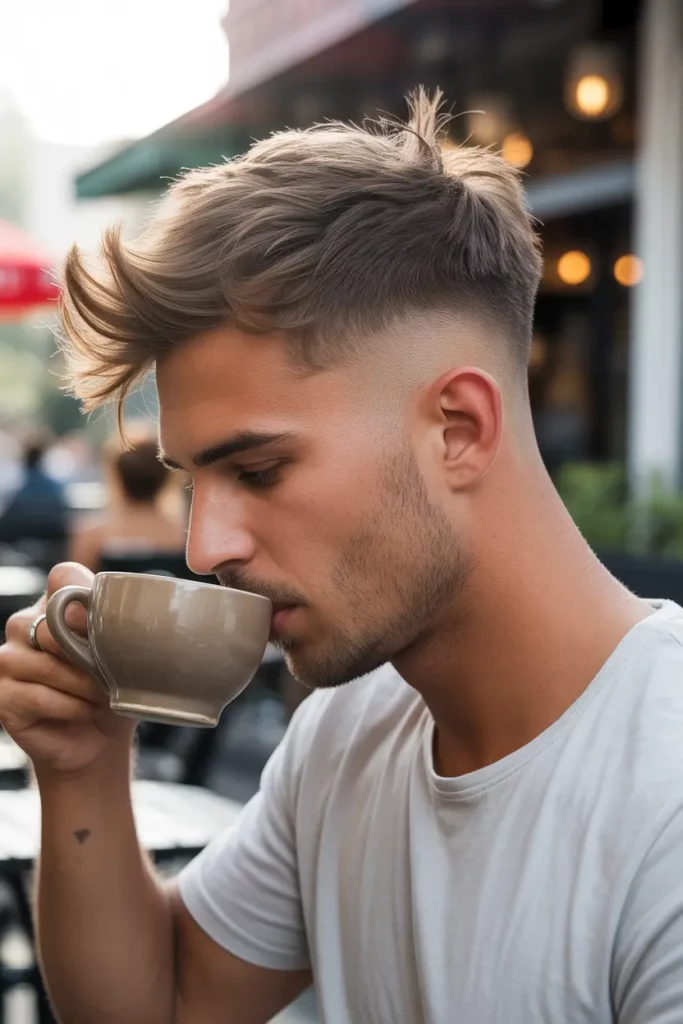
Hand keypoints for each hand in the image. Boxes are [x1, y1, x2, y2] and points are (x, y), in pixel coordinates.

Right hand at [0, 562, 135, 777]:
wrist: (99, 741)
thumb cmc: (114, 690)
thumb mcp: (125, 655)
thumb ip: (118, 627)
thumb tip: (121, 618)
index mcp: (57, 605)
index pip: (63, 577)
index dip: (85, 599)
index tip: (108, 625)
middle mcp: (26, 625)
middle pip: (52, 626)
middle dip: (88, 655)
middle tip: (110, 675)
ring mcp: (9, 659)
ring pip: (45, 664)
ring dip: (83, 685)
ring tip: (101, 697)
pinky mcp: (1, 695)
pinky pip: (35, 695)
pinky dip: (69, 706)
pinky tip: (85, 711)